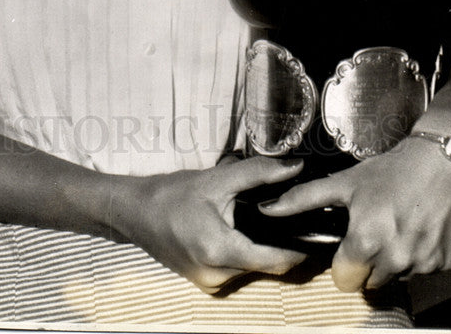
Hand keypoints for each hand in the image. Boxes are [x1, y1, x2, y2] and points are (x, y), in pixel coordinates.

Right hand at [121, 157, 307, 292]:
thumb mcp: (217, 178)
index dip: (299, 250)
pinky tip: (239, 231)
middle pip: (265, 266)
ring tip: (263, 222)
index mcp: (221, 250)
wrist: (135, 212)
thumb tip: (295, 167)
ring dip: (260, 250)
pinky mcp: (203, 282)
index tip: (315, 234)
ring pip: (250, 269)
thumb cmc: (173, 194)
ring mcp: (209, 283)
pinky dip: (242, 254)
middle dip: (280, 246)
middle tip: (292, 221)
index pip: (275, 261)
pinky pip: (235, 270)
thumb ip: (258, 174)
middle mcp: (217, 275)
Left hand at [259, 137, 450, 291]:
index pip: (344, 279)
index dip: (344, 260)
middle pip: (371, 281)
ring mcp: (425, 262)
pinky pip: (426, 268)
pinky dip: (422, 253)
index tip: (351, 241)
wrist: (445, 157)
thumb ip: (304, 199)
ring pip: (399, 276)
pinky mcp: (448, 261)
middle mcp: (396, 258)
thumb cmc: (392, 169)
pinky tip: (420, 226)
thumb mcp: (346, 181)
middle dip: (369, 261)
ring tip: (399, 224)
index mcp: (366, 241)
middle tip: (376, 229)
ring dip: (396, 258)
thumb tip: (268, 208)